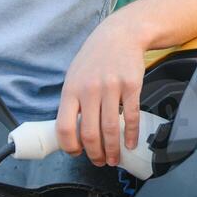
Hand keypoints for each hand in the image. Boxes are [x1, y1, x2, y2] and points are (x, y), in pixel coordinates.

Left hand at [56, 16, 147, 166]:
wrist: (121, 34)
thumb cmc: (95, 57)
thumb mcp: (74, 75)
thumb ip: (72, 102)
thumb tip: (72, 132)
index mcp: (71, 89)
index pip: (65, 127)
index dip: (70, 146)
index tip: (76, 153)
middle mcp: (89, 90)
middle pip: (90, 133)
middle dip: (95, 154)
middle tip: (100, 162)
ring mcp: (111, 87)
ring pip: (111, 129)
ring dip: (113, 150)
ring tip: (114, 159)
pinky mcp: (131, 86)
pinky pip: (131, 116)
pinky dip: (131, 135)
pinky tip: (130, 143)